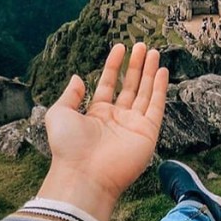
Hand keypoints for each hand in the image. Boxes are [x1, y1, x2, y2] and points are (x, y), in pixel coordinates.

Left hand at [37, 43, 168, 220]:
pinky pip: (157, 106)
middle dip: (137, 65)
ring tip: (154, 52)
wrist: (84, 174)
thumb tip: (77, 77)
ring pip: (145, 92)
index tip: (120, 47)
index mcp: (97, 113)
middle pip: (131, 85)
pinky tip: (162, 71)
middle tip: (143, 46)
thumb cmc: (68, 147)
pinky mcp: (148, 132)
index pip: (109, 83)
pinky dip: (160, 88)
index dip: (114, 65)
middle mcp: (118, 117)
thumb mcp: (59, 114)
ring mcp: (134, 124)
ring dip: (150, 72)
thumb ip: (70, 94)